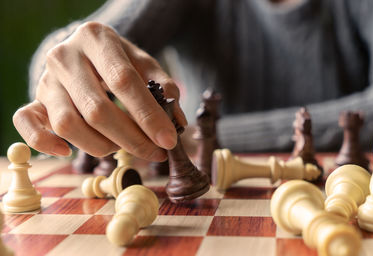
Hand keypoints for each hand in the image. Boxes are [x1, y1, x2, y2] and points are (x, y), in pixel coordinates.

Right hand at [13, 22, 186, 160]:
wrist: (84, 51)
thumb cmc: (118, 60)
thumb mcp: (144, 63)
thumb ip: (163, 87)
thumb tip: (178, 123)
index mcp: (96, 39)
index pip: (123, 81)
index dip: (148, 115)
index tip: (168, 141)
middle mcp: (65, 56)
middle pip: (97, 109)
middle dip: (131, 139)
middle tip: (154, 152)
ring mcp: (46, 79)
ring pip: (68, 124)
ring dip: (101, 145)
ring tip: (122, 146)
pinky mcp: (35, 98)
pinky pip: (25, 122)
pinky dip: (44, 142)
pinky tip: (67, 152)